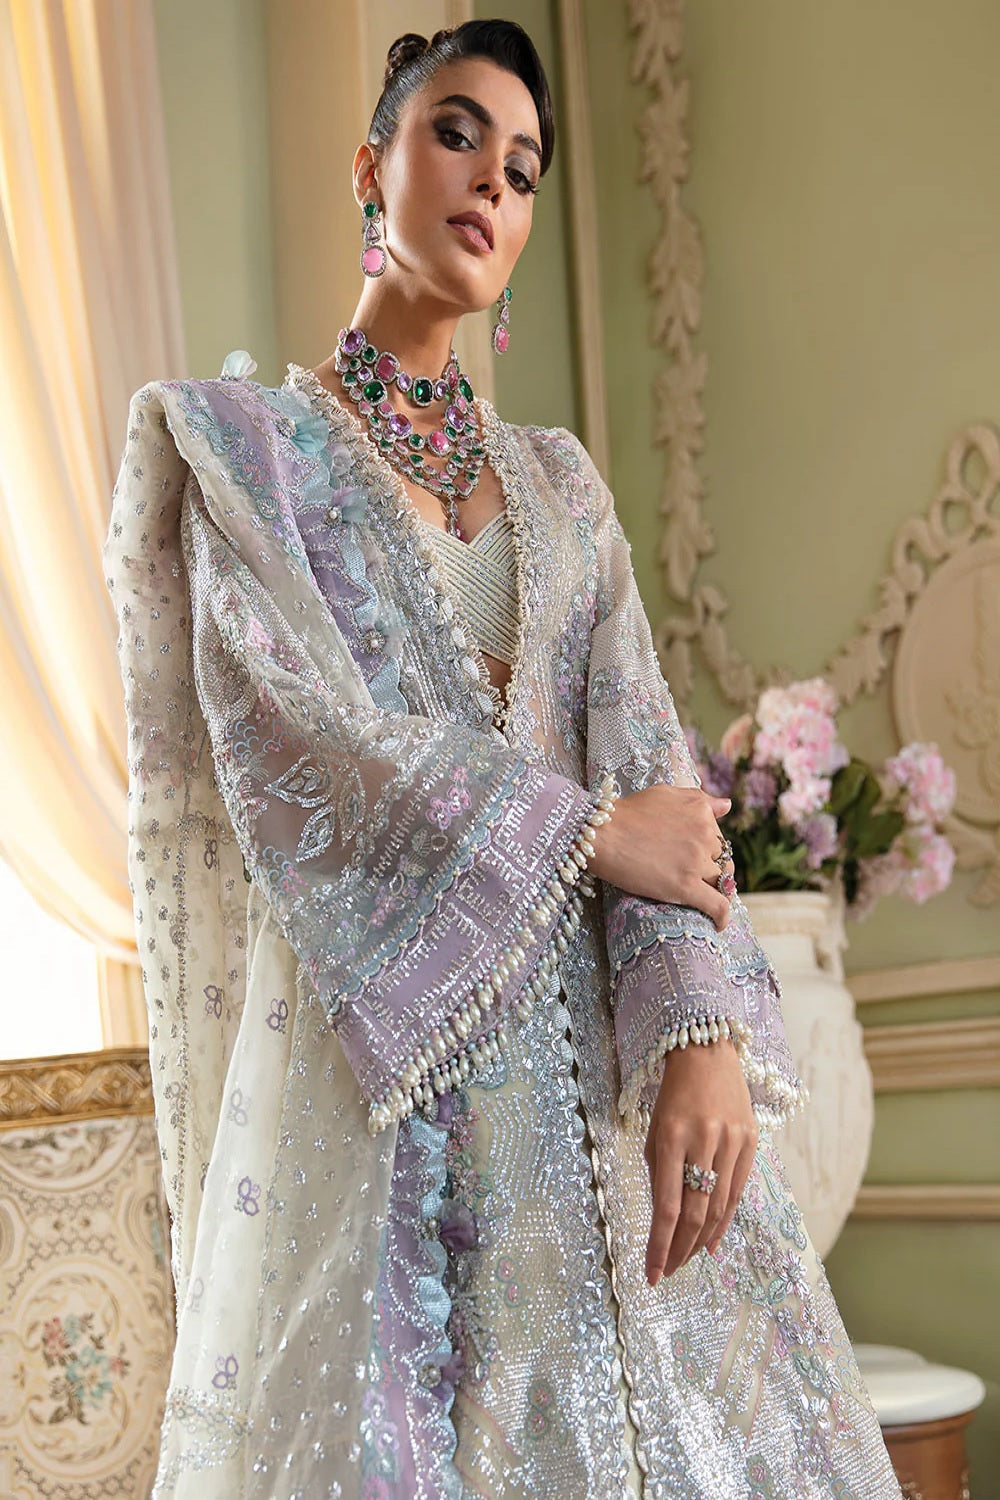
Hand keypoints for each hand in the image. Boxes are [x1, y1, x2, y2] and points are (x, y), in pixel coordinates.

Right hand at [588, 785, 735, 929]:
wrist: (601, 833)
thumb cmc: (627, 812)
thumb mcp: (666, 794)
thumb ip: (700, 800)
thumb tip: (727, 805)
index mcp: (702, 813)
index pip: (720, 840)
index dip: (710, 853)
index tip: (699, 862)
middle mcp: (705, 836)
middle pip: (724, 862)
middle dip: (716, 872)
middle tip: (701, 881)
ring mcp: (696, 862)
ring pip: (722, 884)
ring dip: (716, 892)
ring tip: (704, 899)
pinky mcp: (685, 886)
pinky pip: (717, 905)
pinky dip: (722, 917)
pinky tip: (718, 924)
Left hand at [643, 1039, 757, 1285]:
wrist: (706, 1052)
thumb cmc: (672, 1094)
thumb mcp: (655, 1131)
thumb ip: (659, 1175)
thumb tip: (663, 1222)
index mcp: (672, 1137)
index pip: (667, 1206)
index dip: (659, 1245)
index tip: (651, 1273)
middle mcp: (705, 1141)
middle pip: (695, 1213)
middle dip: (679, 1250)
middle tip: (667, 1272)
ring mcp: (732, 1142)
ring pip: (718, 1207)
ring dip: (699, 1241)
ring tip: (684, 1261)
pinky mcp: (751, 1142)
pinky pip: (737, 1192)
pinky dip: (724, 1221)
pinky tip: (711, 1242)